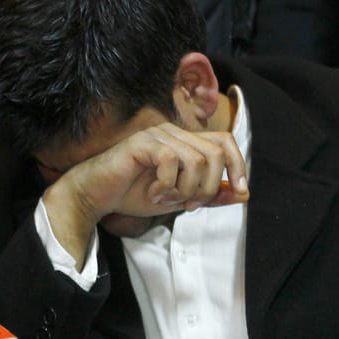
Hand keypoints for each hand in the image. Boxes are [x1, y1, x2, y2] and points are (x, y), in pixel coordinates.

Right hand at [42, 122, 248, 262]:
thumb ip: (208, 195)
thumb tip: (242, 194)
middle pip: (216, 153)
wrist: (96, 195)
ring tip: (167, 199)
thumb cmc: (132, 194)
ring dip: (186, 189)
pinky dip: (167, 184)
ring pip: (197, 160)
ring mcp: (158, 135)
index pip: (224, 141)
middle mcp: (173, 133)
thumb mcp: (178, 199)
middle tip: (188, 205)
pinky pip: (172, 161)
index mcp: (184, 142)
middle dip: (209, 187)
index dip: (238, 164)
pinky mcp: (143, 142)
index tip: (241, 190)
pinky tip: (154, 193)